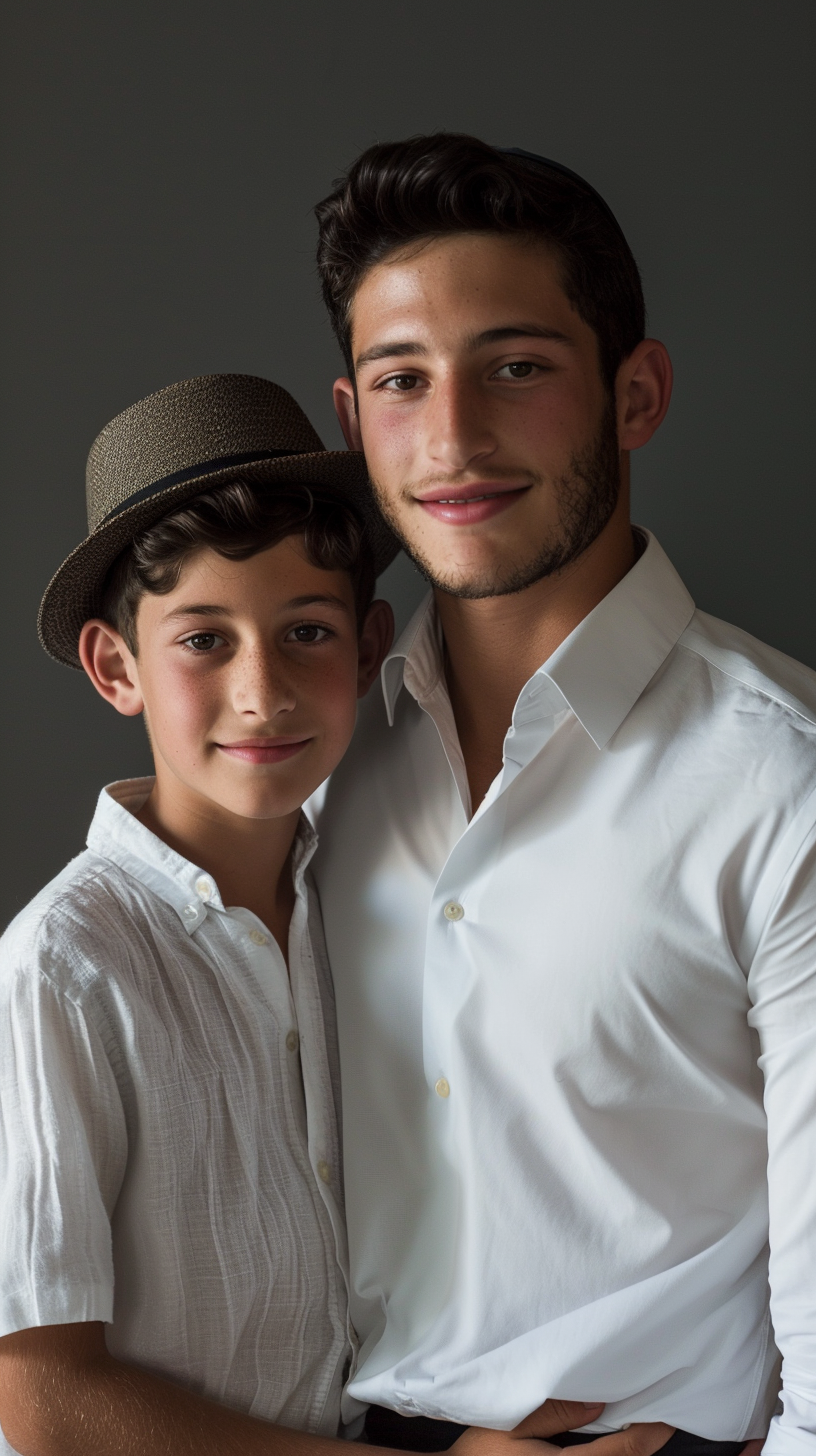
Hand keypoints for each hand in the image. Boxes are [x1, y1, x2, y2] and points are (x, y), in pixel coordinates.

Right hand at [453, 1398, 674, 1455]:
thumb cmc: (480, 1454)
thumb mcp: (511, 1424)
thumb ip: (555, 1413)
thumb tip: (599, 1403)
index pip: (624, 1453)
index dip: (651, 1433)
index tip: (669, 1414)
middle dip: (646, 1443)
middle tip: (661, 1414)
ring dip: (630, 1453)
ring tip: (642, 1427)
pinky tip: (614, 1444)